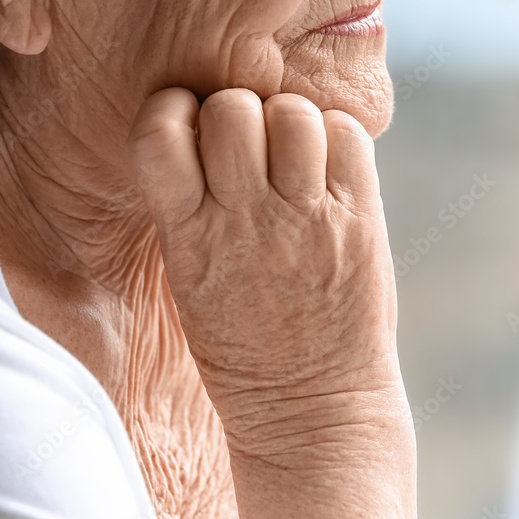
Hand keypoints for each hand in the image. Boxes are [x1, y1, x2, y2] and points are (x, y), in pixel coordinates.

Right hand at [126, 87, 407, 454]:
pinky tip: (328, 173)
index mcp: (187, 237)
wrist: (311, 410)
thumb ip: (188, 209)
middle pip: (230, 108)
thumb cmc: (241, 349)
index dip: (172, 112)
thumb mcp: (188, 282)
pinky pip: (348, 134)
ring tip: (294, 161)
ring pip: (291, 113)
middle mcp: (245, 221)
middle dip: (236, 114)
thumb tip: (202, 129)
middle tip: (250, 150)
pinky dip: (338, 138)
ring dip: (290, 123)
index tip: (189, 131)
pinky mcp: (360, 223)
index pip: (158, 131)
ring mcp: (307, 221)